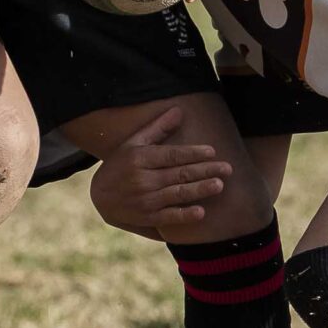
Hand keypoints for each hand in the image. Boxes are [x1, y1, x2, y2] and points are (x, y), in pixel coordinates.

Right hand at [87, 106, 235, 232]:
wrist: (99, 196)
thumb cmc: (120, 164)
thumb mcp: (134, 142)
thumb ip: (158, 128)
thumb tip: (179, 110)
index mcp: (140, 158)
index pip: (171, 154)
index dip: (192, 153)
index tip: (212, 151)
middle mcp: (143, 179)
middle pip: (179, 174)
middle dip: (205, 170)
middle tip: (227, 168)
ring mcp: (145, 200)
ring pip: (177, 194)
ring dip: (199, 190)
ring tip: (219, 185)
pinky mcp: (147, 217)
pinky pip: (169, 217)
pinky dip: (184, 215)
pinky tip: (200, 212)